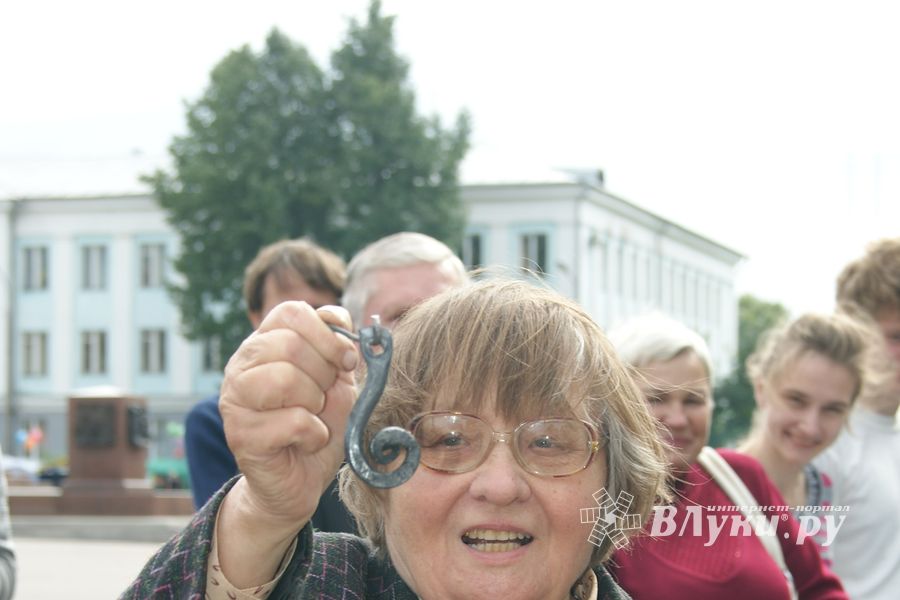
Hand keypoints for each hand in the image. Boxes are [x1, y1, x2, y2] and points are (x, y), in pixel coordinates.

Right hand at [219, 301, 358, 528]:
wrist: (303, 480)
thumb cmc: (319, 425)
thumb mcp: (337, 380)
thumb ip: (338, 346)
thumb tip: (340, 320)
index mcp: (264, 343)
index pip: (290, 311)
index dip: (327, 333)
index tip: (346, 360)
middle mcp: (241, 365)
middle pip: (290, 343)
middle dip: (323, 373)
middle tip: (323, 398)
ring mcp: (234, 399)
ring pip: (285, 378)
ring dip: (314, 402)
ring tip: (311, 417)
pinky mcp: (240, 434)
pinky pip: (293, 421)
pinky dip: (313, 433)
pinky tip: (306, 441)